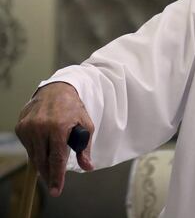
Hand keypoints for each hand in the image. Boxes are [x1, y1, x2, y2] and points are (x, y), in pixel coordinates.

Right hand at [15, 82, 94, 196]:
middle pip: (42, 161)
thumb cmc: (73, 108)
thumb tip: (87, 167)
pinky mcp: (20, 127)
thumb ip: (84, 148)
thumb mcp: (85, 125)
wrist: (56, 90)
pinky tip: (44, 148)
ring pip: (34, 156)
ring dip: (42, 164)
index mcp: (58, 127)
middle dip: (48, 175)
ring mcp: (28, 127)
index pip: (56, 158)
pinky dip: (36, 151)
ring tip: (50, 168)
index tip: (56, 190)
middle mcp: (40, 127)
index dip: (57, 176)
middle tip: (53, 185)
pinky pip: (28, 147)